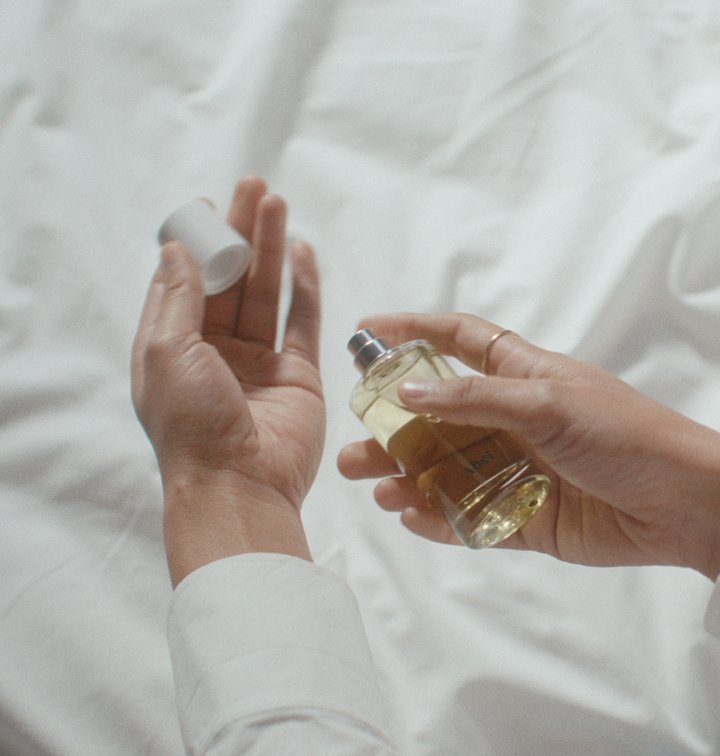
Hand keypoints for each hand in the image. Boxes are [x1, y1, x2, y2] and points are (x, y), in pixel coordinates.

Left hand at [132, 177, 323, 583]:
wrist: (240, 486)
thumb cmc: (193, 425)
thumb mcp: (168, 352)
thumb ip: (178, 297)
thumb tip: (175, 249)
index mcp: (173, 349)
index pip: (183, 284)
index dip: (196, 244)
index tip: (205, 207)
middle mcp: (214, 353)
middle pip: (229, 281)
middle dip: (239, 233)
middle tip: (252, 188)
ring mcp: (258, 362)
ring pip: (265, 294)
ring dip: (271, 249)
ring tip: (277, 205)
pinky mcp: (297, 373)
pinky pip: (302, 322)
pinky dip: (303, 287)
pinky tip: (302, 252)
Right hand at [338, 313, 719, 579]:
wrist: (680, 504)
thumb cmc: (621, 434)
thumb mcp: (545, 402)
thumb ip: (474, 398)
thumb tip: (407, 393)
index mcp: (519, 375)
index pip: (456, 341)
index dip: (411, 331)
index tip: (366, 332)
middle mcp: (507, 418)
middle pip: (435, 417)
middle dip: (391, 427)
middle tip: (354, 443)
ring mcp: (511, 467)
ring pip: (443, 469)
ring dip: (404, 476)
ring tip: (375, 486)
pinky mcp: (519, 513)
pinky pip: (466, 515)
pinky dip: (437, 518)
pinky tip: (412, 516)